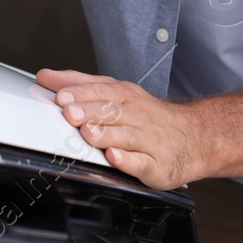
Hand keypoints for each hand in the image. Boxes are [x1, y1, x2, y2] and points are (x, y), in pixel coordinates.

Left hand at [36, 68, 211, 190]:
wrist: (195, 137)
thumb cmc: (148, 117)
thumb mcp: (118, 93)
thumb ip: (82, 84)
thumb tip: (47, 77)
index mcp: (127, 96)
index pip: (103, 91)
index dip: (82, 93)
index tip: (61, 96)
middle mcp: (138, 116)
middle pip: (112, 111)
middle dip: (90, 111)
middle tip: (69, 113)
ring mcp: (149, 141)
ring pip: (126, 135)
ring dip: (106, 134)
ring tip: (88, 133)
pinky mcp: (157, 165)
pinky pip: (142, 162)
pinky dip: (128, 160)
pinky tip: (115, 156)